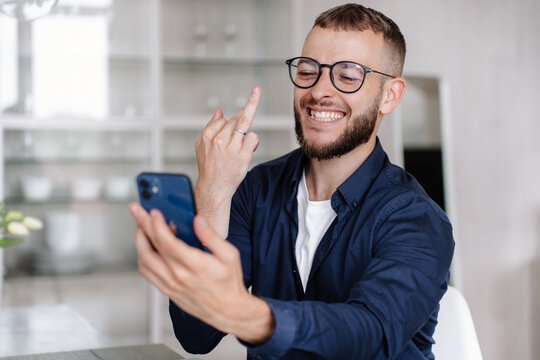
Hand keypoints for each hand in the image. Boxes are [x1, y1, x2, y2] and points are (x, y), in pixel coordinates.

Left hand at [130, 203, 274, 343]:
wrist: (228, 310)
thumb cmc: (229, 283)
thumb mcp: (229, 255)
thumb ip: (211, 236)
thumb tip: (198, 220)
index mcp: (194, 265)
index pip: (167, 242)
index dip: (157, 225)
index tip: (154, 211)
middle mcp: (179, 276)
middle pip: (150, 248)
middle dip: (141, 226)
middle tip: (137, 211)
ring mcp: (171, 285)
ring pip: (144, 261)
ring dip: (140, 242)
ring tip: (142, 228)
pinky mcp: (168, 291)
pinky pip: (148, 274)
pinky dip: (143, 257)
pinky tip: (147, 248)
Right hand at [194, 86, 260, 236]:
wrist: (214, 188)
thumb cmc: (209, 168)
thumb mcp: (202, 146)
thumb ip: (210, 128)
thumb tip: (220, 112)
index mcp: (208, 135)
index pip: (224, 119)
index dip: (234, 117)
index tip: (252, 94)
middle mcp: (219, 139)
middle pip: (237, 118)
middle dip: (246, 112)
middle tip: (257, 90)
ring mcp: (232, 146)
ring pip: (246, 124)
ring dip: (246, 132)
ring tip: (241, 144)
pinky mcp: (243, 154)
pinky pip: (253, 138)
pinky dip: (252, 142)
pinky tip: (247, 150)